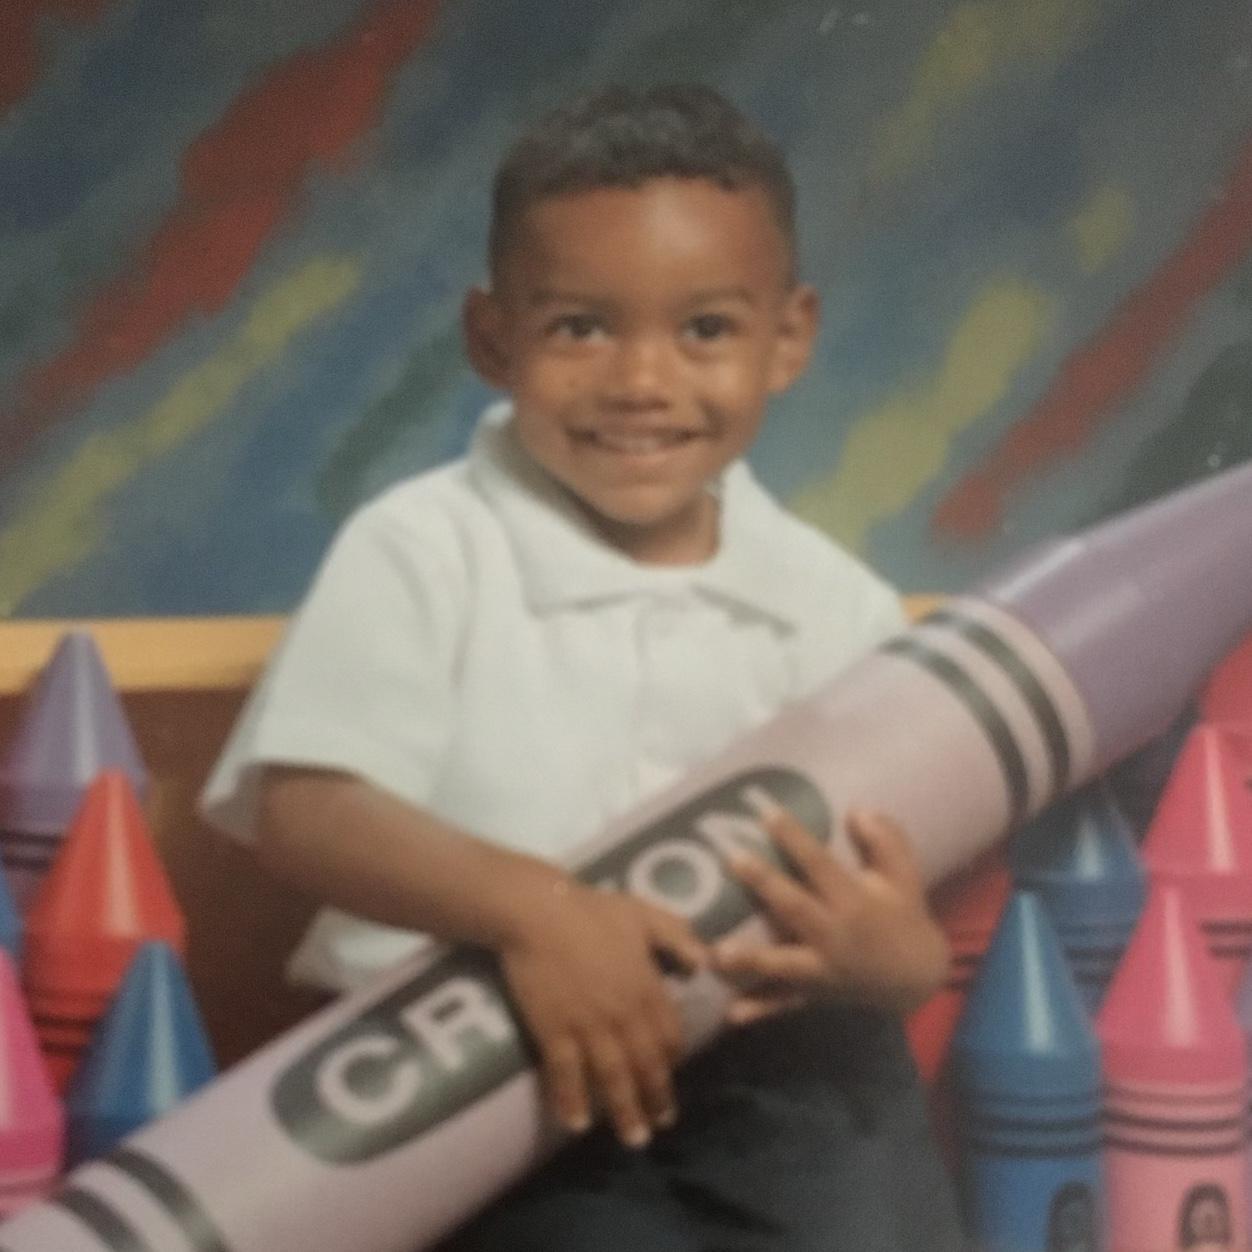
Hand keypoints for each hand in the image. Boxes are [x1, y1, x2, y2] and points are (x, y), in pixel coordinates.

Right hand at [499, 882, 705, 1147]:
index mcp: (646, 988)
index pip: (669, 1035)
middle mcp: (623, 1015)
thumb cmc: (592, 909)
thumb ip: (678, 937)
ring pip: (612, 1078)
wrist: (538, 911)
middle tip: (659, 1125)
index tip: (671, 1076)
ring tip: (633, 1140)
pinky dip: (572, 1100)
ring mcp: (588, 1027)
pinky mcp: (554, 1031)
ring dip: (624, 1112)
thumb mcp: (645, 914)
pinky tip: (577, 1123)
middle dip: (655, 1099)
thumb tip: (704, 964)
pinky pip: (566, 1074)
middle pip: (645, 1066)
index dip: (672, 1060)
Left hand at [712, 808, 948, 1022]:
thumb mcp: (905, 875)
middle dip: (765, 885)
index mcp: (855, 901)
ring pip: (783, 964)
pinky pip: (782, 1004)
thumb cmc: (902, 915)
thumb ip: (886, 841)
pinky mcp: (812, 994)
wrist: (915, 978)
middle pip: (795, 907)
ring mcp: (821, 969)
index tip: (767, 813)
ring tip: (717, 953)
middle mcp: (835, 935)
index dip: (795, 839)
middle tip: (732, 860)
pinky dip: (759, 1010)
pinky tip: (731, 1014)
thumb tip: (858, 811)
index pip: (820, 864)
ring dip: (751, 958)